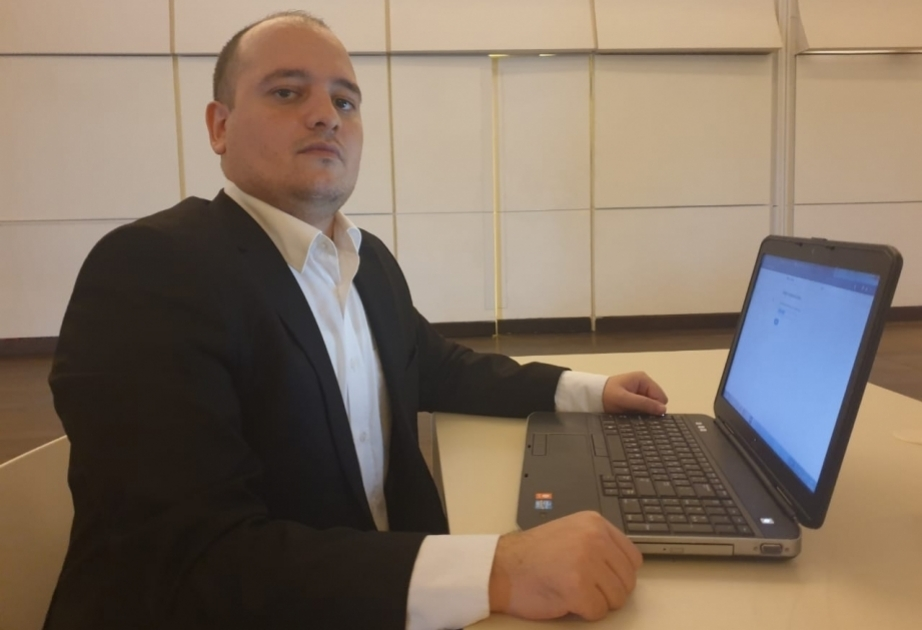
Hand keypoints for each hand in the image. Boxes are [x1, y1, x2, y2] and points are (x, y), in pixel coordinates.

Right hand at [489, 511, 642, 620]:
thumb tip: (623, 567)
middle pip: (627, 581)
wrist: (501, 567)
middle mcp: (594, 538)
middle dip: (608, 591)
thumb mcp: (571, 533)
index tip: (601, 577)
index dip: (618, 574)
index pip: (632, 558)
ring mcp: (586, 562)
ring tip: (571, 590)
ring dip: (596, 602)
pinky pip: (599, 613)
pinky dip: (583, 613)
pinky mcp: (577, 587)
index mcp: (594, 523)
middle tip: (582, 586)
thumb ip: (598, 543)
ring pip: (617, 599)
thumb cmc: (532, 555)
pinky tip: (565, 599)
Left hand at [603, 372, 667, 414]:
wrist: (592, 397)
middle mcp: (643, 385)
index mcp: (643, 379)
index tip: (645, 413)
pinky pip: (643, 408)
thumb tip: (662, 409)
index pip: (661, 397)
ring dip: (642, 412)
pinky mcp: (635, 399)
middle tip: (635, 412)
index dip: (656, 407)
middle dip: (649, 409)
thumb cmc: (607, 395)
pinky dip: (638, 412)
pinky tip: (629, 413)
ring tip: (630, 412)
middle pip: (656, 402)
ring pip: (650, 407)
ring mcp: (639, 392)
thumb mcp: (625, 399)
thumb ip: (644, 404)